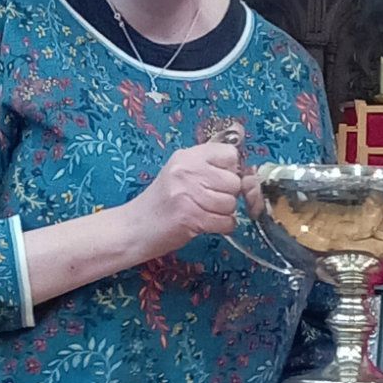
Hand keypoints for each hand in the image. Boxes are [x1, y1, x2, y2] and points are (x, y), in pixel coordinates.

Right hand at [125, 140, 243, 260]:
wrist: (134, 228)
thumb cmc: (161, 204)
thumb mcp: (181, 175)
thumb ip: (209, 168)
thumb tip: (248, 171)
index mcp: (187, 156)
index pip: (230, 154)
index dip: (231, 171)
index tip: (219, 182)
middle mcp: (187, 170)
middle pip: (234, 181)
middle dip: (228, 196)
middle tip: (209, 202)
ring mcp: (188, 193)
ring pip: (231, 203)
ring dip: (223, 214)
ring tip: (204, 213)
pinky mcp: (190, 216)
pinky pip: (226, 222)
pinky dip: (222, 227)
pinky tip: (205, 225)